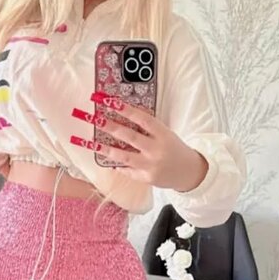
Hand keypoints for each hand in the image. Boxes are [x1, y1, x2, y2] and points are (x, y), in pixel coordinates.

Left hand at [69, 92, 208, 192]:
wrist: (188, 172)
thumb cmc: (173, 148)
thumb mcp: (165, 133)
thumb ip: (148, 127)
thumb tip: (123, 114)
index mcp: (163, 134)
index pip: (142, 119)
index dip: (126, 110)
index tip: (109, 101)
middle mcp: (156, 150)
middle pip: (130, 137)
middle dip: (110, 126)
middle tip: (94, 118)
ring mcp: (150, 166)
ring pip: (123, 156)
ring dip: (105, 148)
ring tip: (89, 141)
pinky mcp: (145, 178)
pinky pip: (126, 170)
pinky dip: (116, 164)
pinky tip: (105, 158)